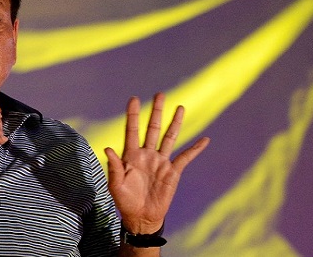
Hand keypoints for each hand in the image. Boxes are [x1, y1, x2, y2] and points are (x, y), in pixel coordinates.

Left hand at [105, 93, 208, 233]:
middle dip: (156, 111)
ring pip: (169, 137)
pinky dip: (195, 149)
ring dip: (175, 123)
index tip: (134, 98)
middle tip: (160, 94)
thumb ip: (114, 166)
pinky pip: (185, 158)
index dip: (133, 115)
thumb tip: (108, 148)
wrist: (141, 217)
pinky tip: (205, 140)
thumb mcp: (116, 185)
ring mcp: (161, 162)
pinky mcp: (172, 172)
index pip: (132, 130)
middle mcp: (147, 154)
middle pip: (152, 128)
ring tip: (180, 107)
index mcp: (131, 155)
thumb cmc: (125, 201)